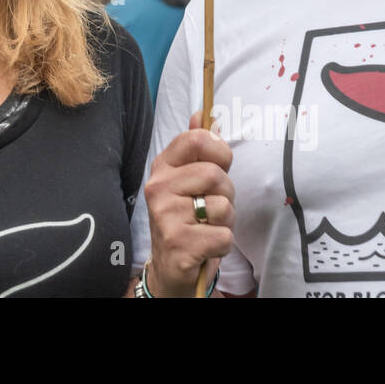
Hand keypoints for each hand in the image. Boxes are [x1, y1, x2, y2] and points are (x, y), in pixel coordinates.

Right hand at [144, 110, 234, 297]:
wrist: (171, 269)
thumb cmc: (188, 220)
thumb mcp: (191, 181)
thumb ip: (199, 148)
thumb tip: (205, 115)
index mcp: (163, 167)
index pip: (196, 139)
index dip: (219, 151)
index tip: (220, 165)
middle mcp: (158, 187)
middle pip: (215, 174)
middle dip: (226, 194)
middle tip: (211, 208)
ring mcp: (165, 216)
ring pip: (223, 206)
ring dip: (226, 221)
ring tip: (207, 227)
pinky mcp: (178, 244)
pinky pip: (224, 236)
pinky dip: (223, 244)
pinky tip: (206, 246)